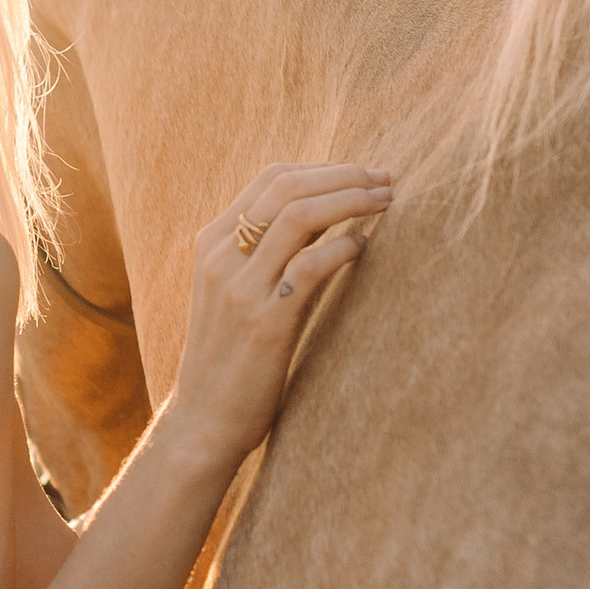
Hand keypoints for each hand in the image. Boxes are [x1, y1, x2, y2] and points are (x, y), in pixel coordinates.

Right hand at [170, 163, 391, 467]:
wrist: (203, 420)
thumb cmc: (230, 357)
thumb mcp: (236, 291)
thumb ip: (267, 252)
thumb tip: (326, 214)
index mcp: (212, 242)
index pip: (272, 178)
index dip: (325, 168)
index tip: (363, 174)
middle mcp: (221, 257)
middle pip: (287, 186)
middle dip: (345, 175)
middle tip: (386, 180)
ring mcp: (240, 289)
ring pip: (299, 215)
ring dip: (351, 201)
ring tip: (385, 203)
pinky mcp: (264, 323)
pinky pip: (309, 266)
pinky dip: (342, 247)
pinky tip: (363, 247)